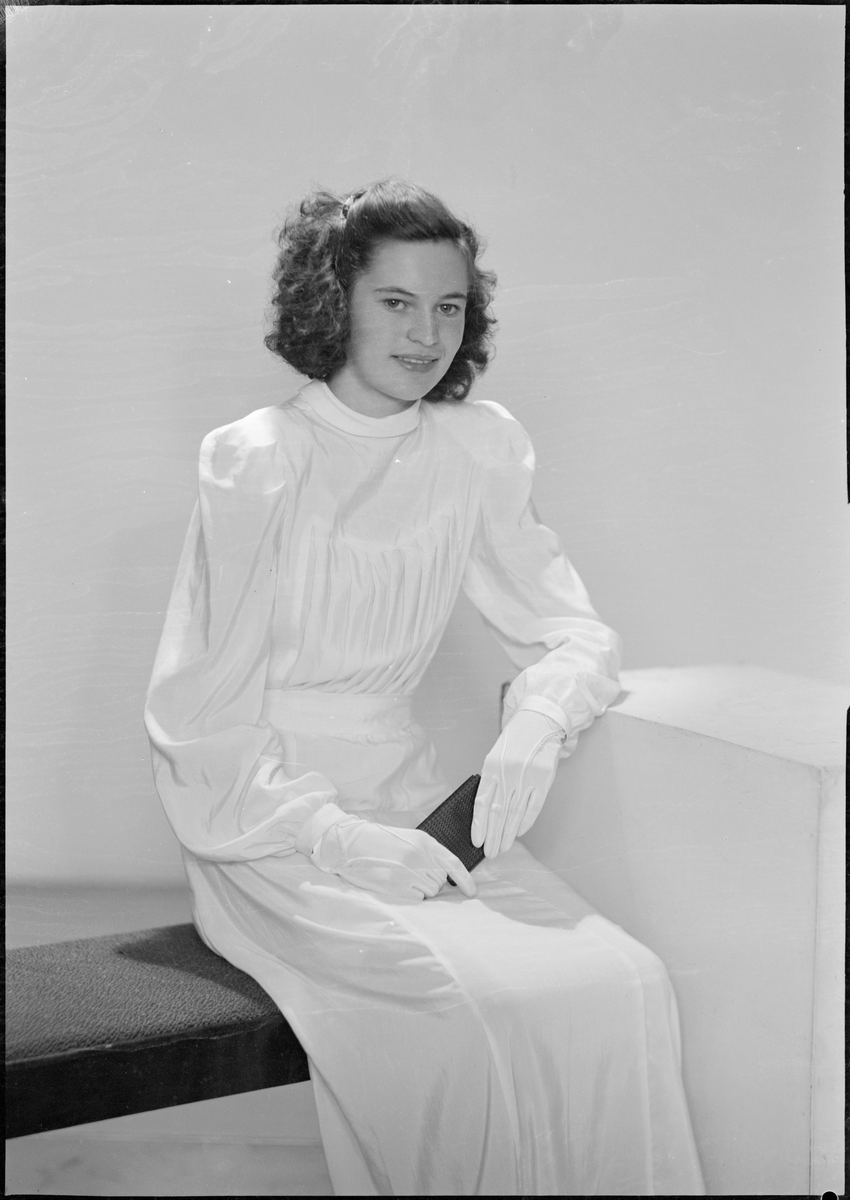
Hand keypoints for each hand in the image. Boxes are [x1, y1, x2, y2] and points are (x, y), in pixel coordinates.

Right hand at [307, 811, 476, 900]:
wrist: (350, 843)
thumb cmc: (379, 842)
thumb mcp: (408, 839)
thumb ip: (428, 853)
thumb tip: (446, 876)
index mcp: (425, 841)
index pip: (454, 863)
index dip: (465, 879)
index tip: (472, 892)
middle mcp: (420, 856)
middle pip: (440, 881)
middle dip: (430, 881)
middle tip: (409, 872)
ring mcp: (409, 872)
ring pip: (430, 892)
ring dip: (420, 889)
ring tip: (400, 876)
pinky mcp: (398, 887)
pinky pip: (417, 899)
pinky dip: (410, 896)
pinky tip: (395, 884)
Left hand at [472, 709, 563, 857]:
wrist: (538, 724)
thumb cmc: (513, 745)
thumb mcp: (495, 759)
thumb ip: (490, 783)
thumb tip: (484, 815)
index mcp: (491, 768)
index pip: (482, 802)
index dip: (479, 824)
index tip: (477, 842)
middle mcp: (508, 773)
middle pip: (498, 812)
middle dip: (493, 836)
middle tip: (490, 853)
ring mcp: (526, 777)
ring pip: (515, 812)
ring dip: (508, 833)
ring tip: (503, 848)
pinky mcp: (543, 779)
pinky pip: (533, 806)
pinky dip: (526, 822)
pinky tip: (519, 833)